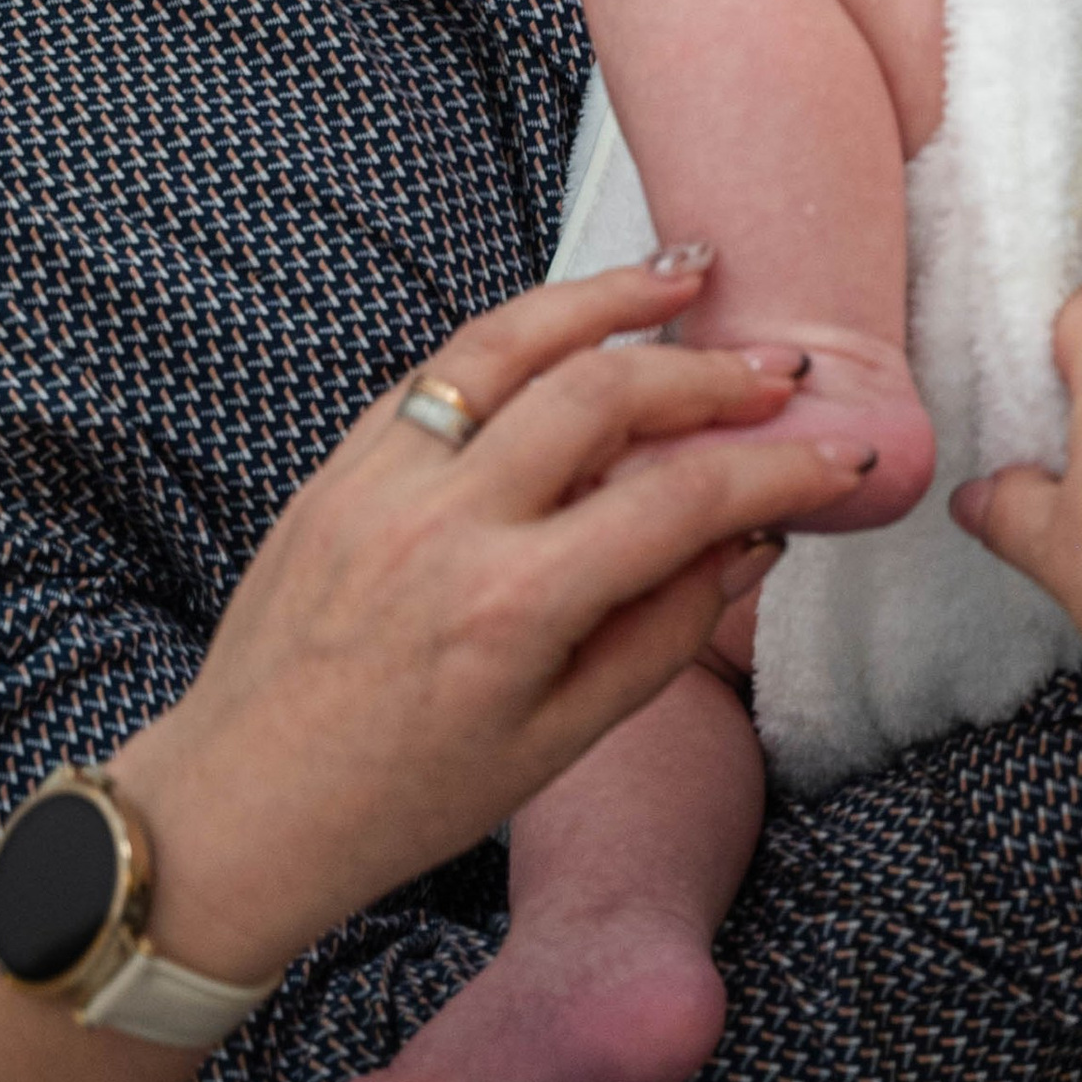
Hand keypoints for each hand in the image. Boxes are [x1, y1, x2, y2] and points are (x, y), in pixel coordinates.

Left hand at [0, 266, 857, 1081]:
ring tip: (688, 275)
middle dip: (710, 370)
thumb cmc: (406, 798)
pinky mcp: (339, 461)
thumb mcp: (557, 745)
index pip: (679, 501)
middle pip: (605, 392)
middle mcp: (446, 523)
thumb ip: (663, 634)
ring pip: (512, 342)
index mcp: (511, 608)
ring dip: (609, 299)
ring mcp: (382, 478)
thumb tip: (751, 542)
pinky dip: (519, 337)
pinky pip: (443, 371)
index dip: (779, 468)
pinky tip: (575, 330)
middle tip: (781, 366)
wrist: (240, 806)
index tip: (841, 453)